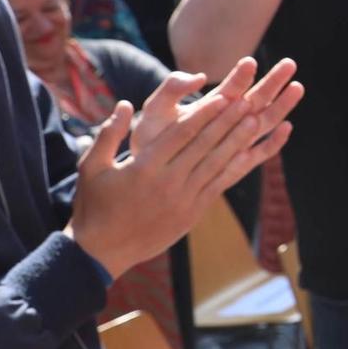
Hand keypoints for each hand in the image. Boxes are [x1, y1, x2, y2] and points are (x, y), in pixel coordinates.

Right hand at [67, 58, 303, 274]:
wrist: (103, 251)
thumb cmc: (94, 205)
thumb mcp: (92, 167)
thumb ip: (108, 134)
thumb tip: (123, 104)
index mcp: (144, 168)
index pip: (181, 135)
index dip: (204, 115)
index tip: (223, 97)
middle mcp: (168, 182)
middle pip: (205, 146)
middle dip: (228, 122)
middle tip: (249, 100)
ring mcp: (183, 199)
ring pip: (216, 164)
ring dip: (238, 141)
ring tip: (255, 120)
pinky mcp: (192, 213)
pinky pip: (218, 185)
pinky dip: (234, 167)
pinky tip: (248, 152)